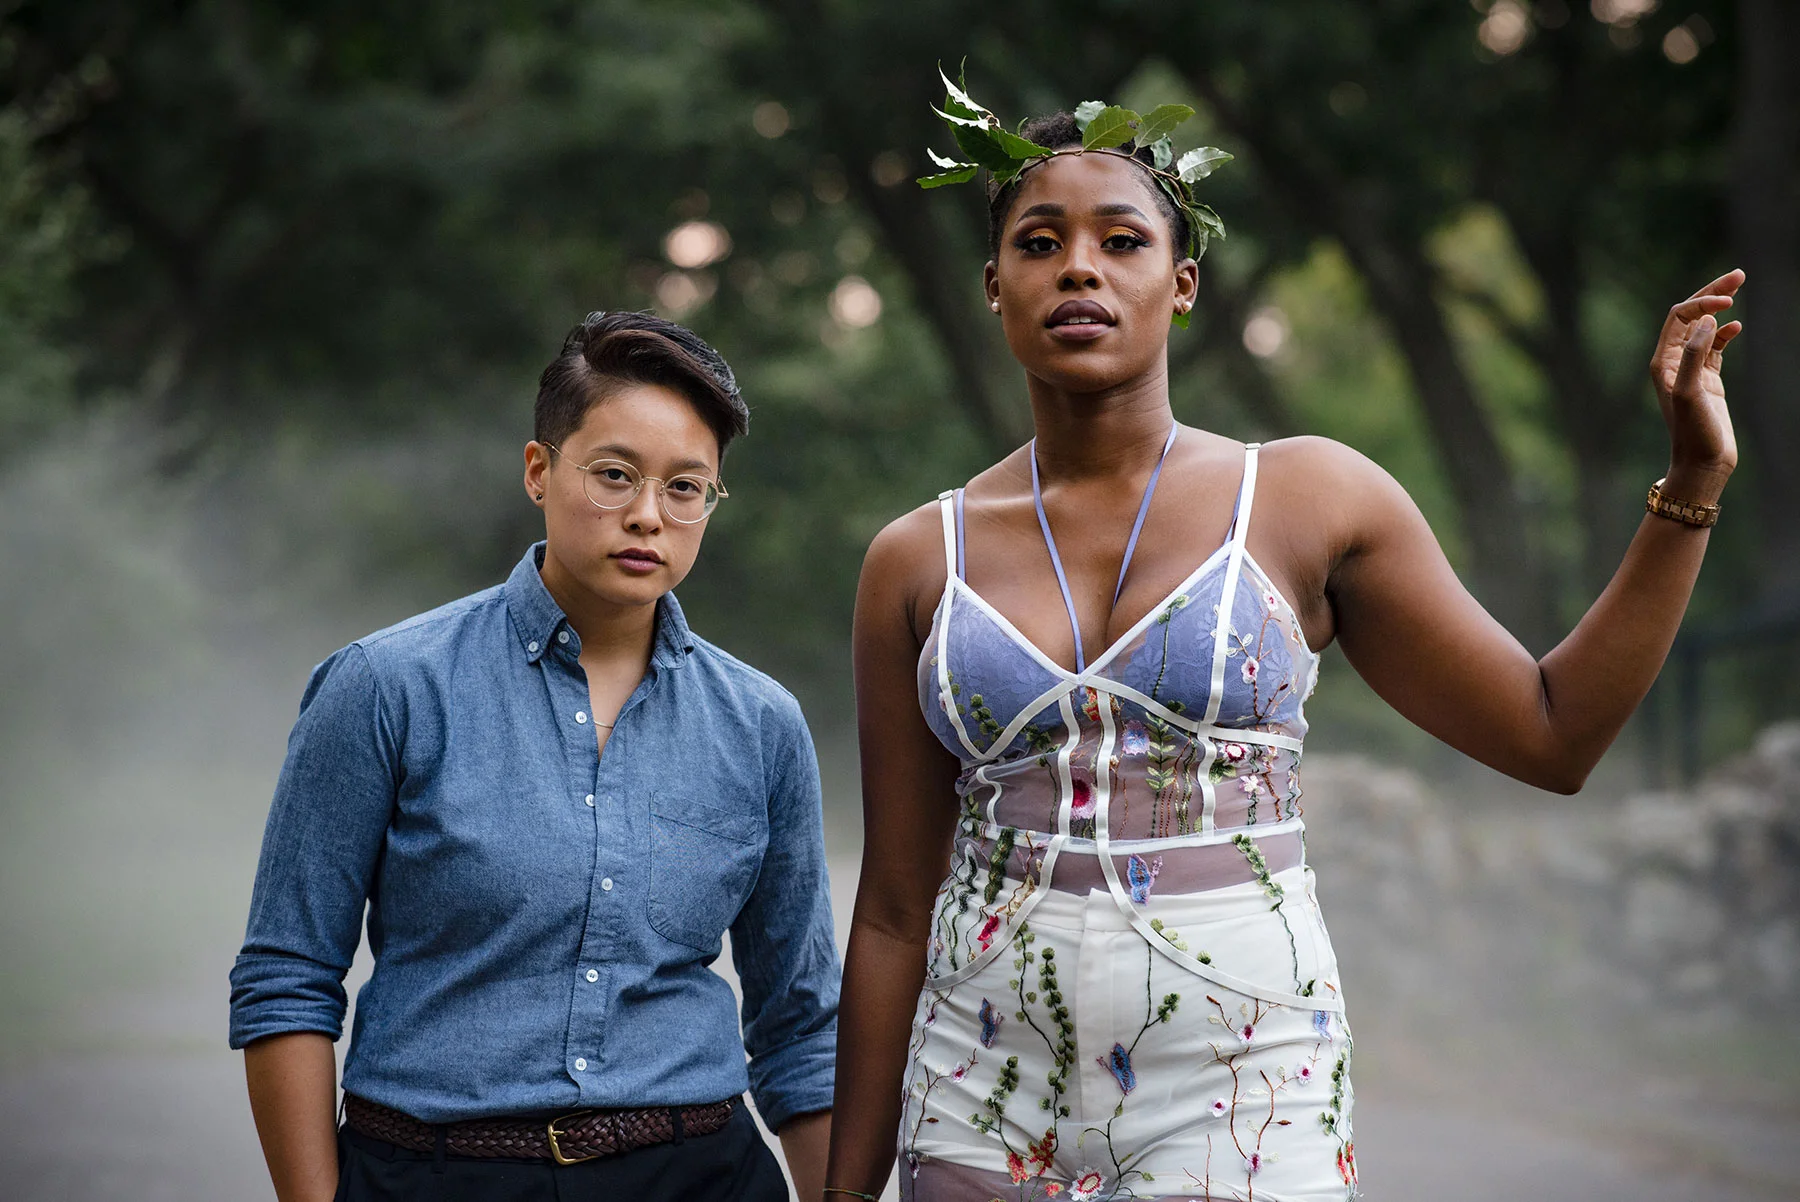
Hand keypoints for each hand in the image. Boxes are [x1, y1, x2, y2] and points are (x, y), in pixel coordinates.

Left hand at [1649, 269, 1743, 495]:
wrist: (1702, 463)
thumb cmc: (1694, 433)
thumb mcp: (1692, 392)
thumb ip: (1696, 355)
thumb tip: (1708, 320)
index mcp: (1663, 361)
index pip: (1680, 317)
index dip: (1703, 303)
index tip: (1729, 301)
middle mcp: (1673, 362)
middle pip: (1691, 316)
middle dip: (1712, 294)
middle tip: (1739, 273)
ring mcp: (1691, 369)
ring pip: (1704, 328)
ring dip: (1720, 308)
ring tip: (1739, 287)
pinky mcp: (1707, 380)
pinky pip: (1715, 347)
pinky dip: (1725, 333)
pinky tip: (1737, 326)